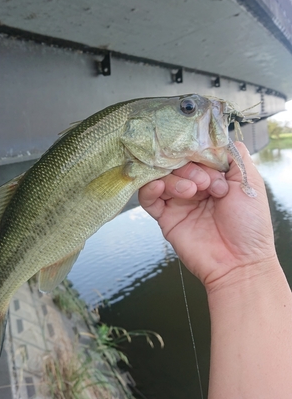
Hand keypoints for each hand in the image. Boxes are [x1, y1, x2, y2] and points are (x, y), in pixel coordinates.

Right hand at [138, 142, 276, 290]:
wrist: (239, 263)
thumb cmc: (250, 226)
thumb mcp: (249, 182)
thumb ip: (234, 155)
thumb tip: (216, 135)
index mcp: (214, 175)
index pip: (195, 151)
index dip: (199, 152)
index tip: (208, 161)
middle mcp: (195, 185)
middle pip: (177, 161)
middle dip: (190, 167)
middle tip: (206, 183)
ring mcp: (178, 200)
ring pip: (161, 175)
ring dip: (175, 178)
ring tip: (192, 191)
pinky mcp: (165, 217)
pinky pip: (147, 197)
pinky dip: (149, 188)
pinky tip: (160, 188)